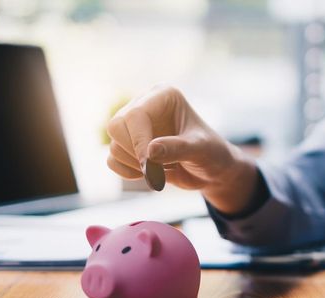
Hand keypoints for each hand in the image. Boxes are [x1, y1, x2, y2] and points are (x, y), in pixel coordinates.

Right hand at [106, 85, 257, 212]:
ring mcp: (134, 126)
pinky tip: (150, 174)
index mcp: (163, 95)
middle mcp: (144, 105)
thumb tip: (149, 152)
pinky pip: (112, 160)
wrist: (212, 170)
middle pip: (116, 126)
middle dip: (134, 153)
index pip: (135, 114)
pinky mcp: (129, 146)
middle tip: (158, 169)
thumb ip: (178, 148)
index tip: (150, 165)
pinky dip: (127, 172)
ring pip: (114, 146)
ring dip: (135, 165)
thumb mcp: (201, 149)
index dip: (138, 141)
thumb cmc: (212, 153)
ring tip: (163, 169)